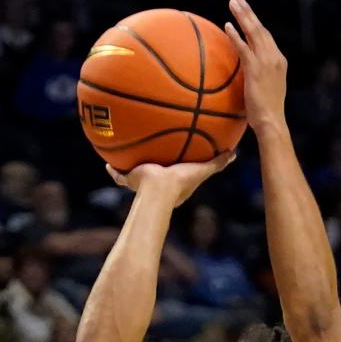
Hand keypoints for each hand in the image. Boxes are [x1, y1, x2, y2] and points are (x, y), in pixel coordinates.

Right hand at [106, 152, 235, 206]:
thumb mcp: (202, 170)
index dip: (176, 166)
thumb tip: (234, 153)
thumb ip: (218, 163)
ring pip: (134, 173)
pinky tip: (106, 160)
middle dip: (152, 164)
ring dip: (130, 165)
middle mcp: (155, 184)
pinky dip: (112, 169)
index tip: (177, 158)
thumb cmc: (180, 182)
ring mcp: (141, 182)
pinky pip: (117, 174)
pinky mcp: (129, 179)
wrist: (158, 189)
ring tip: (126, 153)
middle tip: (151, 153)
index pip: (174, 174)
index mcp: (172, 184)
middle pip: (153, 172)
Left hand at [225, 0, 287, 135]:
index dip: (256, 25)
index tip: (246, 15)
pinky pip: (243, 47)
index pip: (266, 38)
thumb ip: (258, 79)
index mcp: (279, 62)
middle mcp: (275, 57)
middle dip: (248, 12)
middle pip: (260, 29)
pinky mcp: (255, 69)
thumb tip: (247, 79)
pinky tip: (227, 25)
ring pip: (253, 32)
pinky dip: (235, 35)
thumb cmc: (266, 114)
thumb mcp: (264, 92)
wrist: (272, 122)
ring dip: (242, 16)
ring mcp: (266, 62)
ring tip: (232, 2)